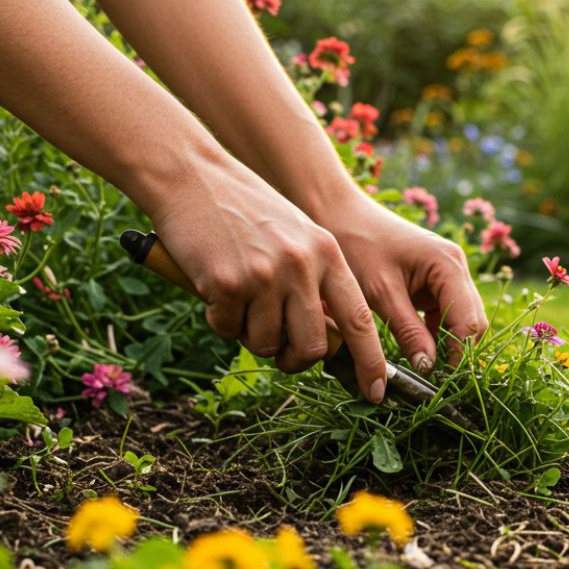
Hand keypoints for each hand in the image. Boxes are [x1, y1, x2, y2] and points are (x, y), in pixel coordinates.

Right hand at [150, 156, 387, 400]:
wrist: (191, 175)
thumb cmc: (243, 209)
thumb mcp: (296, 235)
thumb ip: (315, 280)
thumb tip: (324, 342)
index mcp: (327, 253)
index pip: (360, 320)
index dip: (371, 362)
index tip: (377, 393)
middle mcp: (302, 265)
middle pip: (314, 346)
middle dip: (296, 359)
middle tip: (279, 351)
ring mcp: (265, 275)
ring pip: (268, 345)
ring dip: (252, 336)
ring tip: (239, 300)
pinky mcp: (228, 284)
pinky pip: (229, 330)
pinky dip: (220, 319)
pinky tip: (214, 286)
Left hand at [321, 193, 487, 369]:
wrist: (339, 216)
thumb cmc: (357, 247)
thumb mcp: (380, 293)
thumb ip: (407, 331)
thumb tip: (428, 368)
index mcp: (448, 265)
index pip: (470, 322)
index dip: (458, 355)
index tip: (439, 382)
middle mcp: (456, 267)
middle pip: (472, 322)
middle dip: (457, 352)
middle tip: (433, 381)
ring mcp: (447, 274)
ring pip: (461, 321)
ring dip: (447, 345)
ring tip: (424, 370)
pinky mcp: (434, 282)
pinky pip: (445, 315)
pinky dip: (435, 334)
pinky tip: (417, 350)